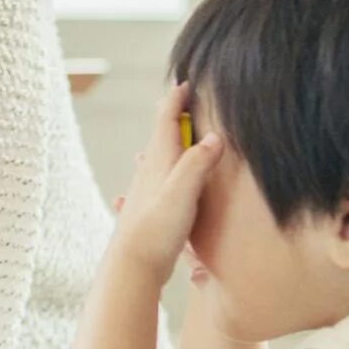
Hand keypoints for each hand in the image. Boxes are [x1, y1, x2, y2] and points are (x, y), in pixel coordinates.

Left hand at [105, 82, 224, 283]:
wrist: (133, 266)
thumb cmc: (157, 229)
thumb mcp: (183, 191)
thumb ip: (198, 162)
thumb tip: (216, 137)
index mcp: (158, 159)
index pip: (166, 117)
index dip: (176, 97)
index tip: (187, 82)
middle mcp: (149, 171)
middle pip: (161, 134)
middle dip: (173, 115)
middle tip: (186, 100)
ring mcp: (147, 190)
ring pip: (158, 157)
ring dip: (169, 142)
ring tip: (178, 135)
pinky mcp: (150, 210)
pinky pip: (160, 179)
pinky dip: (168, 169)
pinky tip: (163, 179)